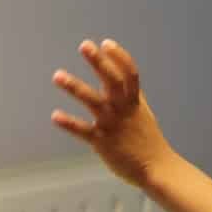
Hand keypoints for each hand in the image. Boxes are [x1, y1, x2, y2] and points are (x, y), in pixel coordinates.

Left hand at [52, 38, 168, 189]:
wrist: (156, 168)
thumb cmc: (148, 141)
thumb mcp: (144, 114)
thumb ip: (135, 98)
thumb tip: (130, 84)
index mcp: (135, 102)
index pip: (129, 73)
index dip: (119, 57)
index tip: (105, 43)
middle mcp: (124, 109)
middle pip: (112, 79)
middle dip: (99, 62)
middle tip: (85, 46)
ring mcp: (112, 124)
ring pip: (93, 101)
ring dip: (75, 86)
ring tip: (57, 75)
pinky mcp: (102, 142)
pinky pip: (83, 130)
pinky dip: (69, 123)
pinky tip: (55, 116)